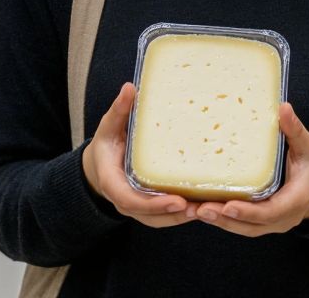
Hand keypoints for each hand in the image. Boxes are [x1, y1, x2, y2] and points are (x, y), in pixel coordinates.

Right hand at [83, 82, 198, 227]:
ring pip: (160, 220)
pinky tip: (204, 206)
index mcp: (113, 182)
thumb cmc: (107, 143)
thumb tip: (130, 88)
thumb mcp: (109, 126)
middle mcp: (125, 200)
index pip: (131, 201)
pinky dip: (183, 214)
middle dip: (175, 214)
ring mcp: (137, 207)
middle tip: (199, 208)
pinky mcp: (149, 208)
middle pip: (150, 216)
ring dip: (183, 218)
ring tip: (207, 209)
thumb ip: (119, 110)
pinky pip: (165, 216)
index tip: (176, 200)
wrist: (100, 163)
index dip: (154, 204)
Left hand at [195, 102, 308, 236]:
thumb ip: (295, 130)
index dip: (249, 211)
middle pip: (251, 225)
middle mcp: (283, 218)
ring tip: (195, 211)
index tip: (229, 206)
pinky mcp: (263, 222)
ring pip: (243, 228)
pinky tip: (204, 210)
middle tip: (201, 209)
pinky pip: (242, 225)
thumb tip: (283, 108)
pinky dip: (223, 220)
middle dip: (225, 218)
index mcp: (295, 200)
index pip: (271, 211)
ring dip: (219, 222)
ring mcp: (273, 223)